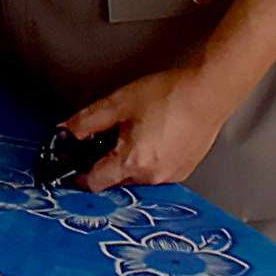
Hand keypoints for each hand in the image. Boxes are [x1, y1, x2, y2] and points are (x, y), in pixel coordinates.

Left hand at [65, 62, 236, 191]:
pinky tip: (154, 138)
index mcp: (133, 163)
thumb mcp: (119, 103)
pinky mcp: (185, 170)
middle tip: (107, 141)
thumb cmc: (170, 95)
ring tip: (134, 134)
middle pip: (117, 181)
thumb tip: (67, 130)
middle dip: (107, 165)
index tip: (75, 167)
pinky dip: (150, 160)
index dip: (80, 175)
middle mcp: (153, 177)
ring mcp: (172, 176)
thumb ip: (87, 120)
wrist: (208, 91)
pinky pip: (158, 172)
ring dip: (130, 163)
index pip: (95, 183)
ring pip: (138, 178)